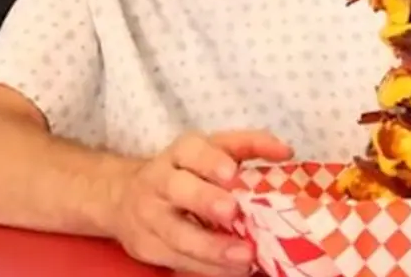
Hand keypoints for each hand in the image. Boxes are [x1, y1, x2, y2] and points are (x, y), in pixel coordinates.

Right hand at [111, 129, 293, 275]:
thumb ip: (248, 145)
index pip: (193, 151)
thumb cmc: (186, 172)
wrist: (124, 198)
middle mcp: (159, 181)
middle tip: (232, 212)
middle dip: (205, 200)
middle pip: (178, 189)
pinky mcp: (147, 247)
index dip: (211, 161)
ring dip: (212, 247)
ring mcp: (150, 216)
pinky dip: (208, 267)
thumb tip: (285, 150)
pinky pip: (178, 259)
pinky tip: (234, 270)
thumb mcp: (212, 151)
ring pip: (177, 233)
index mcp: (180, 153)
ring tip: (245, 256)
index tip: (231, 173)